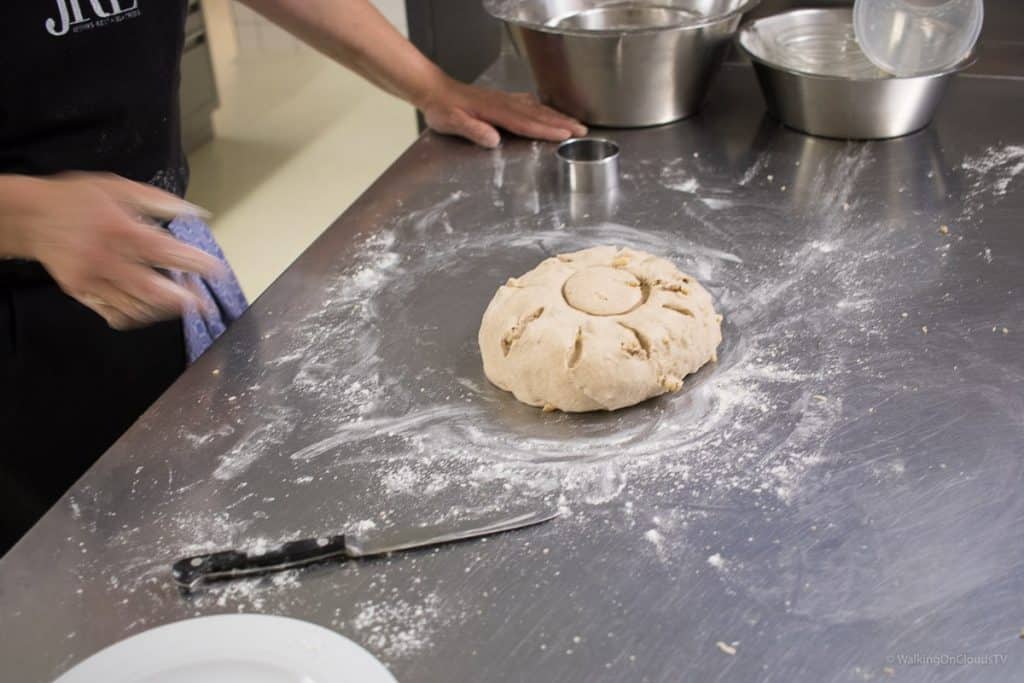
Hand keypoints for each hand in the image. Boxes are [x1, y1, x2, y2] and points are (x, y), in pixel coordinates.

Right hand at [11, 173, 223, 329]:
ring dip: (165, 310)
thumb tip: (194, 212)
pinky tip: (152, 310)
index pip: (165, 252)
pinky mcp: (82, 293)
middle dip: (185, 300)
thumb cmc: (78, 200)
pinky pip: (116, 315)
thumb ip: (159, 201)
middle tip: (205, 303)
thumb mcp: (119, 188)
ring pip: (137, 307)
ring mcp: (93, 280)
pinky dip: (139, 317)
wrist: (31, 216)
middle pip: (153, 290)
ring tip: (182, 303)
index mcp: (120, 230)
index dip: (194, 263)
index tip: (215, 270)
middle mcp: (107, 259)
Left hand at [419, 77, 587, 147]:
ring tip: (575, 124)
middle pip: (538, 114)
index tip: (565, 135)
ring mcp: (505, 100)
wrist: (435, 91)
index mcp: (495, 111)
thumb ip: (473, 129)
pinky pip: (528, 104)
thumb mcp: (452, 122)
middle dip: (562, 123)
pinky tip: (548, 111)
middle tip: (582, 131)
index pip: (526, 122)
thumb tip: (493, 139)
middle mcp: (504, 103)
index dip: (546, 130)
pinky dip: (543, 109)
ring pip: (537, 108)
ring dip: (557, 116)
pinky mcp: (502, 100)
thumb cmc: (443, 109)